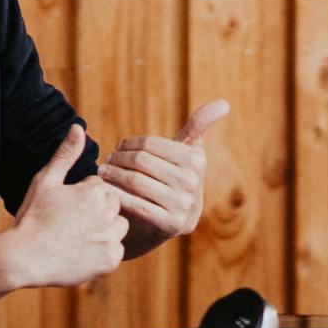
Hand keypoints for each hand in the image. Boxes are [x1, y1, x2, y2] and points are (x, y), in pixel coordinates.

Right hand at [8, 124, 127, 287]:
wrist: (24, 258)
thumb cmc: (32, 216)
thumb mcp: (45, 181)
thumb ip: (66, 154)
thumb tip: (78, 127)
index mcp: (94, 191)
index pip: (100, 187)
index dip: (82, 197)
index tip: (66, 208)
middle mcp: (107, 214)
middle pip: (113, 205)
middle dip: (97, 211)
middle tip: (72, 223)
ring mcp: (110, 238)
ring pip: (119, 227)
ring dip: (106, 230)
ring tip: (79, 236)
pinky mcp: (111, 260)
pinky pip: (117, 250)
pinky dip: (104, 252)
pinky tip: (83, 252)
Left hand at [98, 99, 229, 240]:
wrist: (172, 220)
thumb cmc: (175, 177)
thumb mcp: (188, 151)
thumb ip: (199, 125)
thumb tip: (224, 103)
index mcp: (195, 159)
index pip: (150, 144)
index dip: (129, 143)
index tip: (118, 147)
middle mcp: (193, 182)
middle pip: (141, 161)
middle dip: (119, 159)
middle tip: (107, 160)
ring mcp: (183, 204)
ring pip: (135, 181)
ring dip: (113, 175)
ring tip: (103, 172)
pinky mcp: (171, 224)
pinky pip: (136, 204)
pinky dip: (116, 195)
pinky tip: (106, 190)